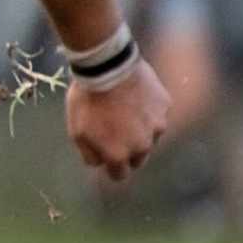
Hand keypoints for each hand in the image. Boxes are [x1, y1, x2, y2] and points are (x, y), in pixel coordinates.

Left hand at [65, 59, 169, 182]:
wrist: (107, 68)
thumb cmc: (87, 101)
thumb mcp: (77, 132)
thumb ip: (90, 154)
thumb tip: (100, 164)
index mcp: (119, 154)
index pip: (120, 174)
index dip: (112, 166)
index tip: (107, 155)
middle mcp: (143, 145)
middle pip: (138, 158)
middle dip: (128, 151)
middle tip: (115, 131)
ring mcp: (158, 125)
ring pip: (150, 136)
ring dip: (140, 130)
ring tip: (124, 110)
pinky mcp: (165, 106)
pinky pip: (157, 114)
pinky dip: (148, 110)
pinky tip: (135, 97)